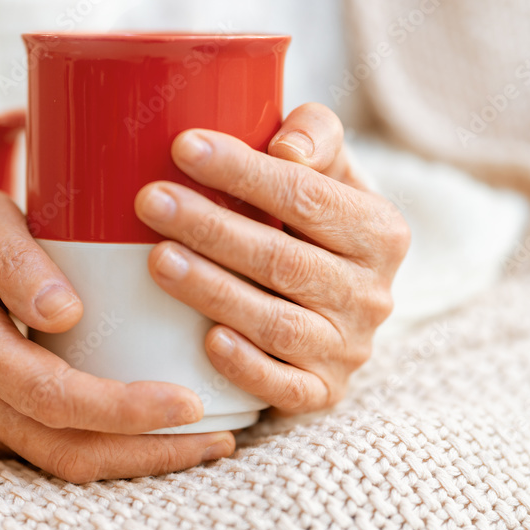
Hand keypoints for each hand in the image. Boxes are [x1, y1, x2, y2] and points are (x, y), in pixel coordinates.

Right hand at [0, 189, 234, 482]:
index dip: (122, 410)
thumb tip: (66, 313)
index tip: (186, 402)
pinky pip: (50, 451)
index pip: (50, 397)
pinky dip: (107, 448)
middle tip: (218, 438)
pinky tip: (153, 429)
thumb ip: (15, 259)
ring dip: (133, 460)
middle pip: (64, 450)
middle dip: (146, 452)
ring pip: (60, 462)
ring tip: (203, 442)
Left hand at [134, 103, 409, 414]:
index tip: (183, 147)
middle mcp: (372, 294)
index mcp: (380, 231)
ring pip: (276, 322)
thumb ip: (315, 137)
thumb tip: (285, 148)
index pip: (306, 196)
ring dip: (213, 290)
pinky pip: (284, 386)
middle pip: (283, 260)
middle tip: (150, 201)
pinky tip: (205, 339)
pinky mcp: (323, 393)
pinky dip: (246, 365)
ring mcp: (348, 349)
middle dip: (211, 228)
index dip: (243, 172)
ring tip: (157, 259)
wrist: (333, 307)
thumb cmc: (311, 225)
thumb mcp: (327, 172)